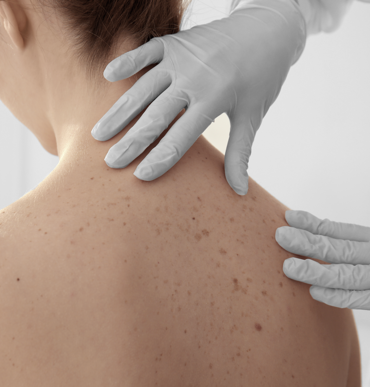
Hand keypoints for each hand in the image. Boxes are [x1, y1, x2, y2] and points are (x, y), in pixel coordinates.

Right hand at [91, 0, 304, 195]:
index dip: (160, 159)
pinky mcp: (175, 42)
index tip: (140, 177)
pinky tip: (107, 76)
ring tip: (99, 134)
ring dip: (119, 112)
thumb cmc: (261, 78)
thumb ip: (240, 154)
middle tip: (110, 162)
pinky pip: (145, 52)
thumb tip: (239, 191)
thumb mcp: (253, 117)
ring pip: (143, 89)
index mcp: (214, 98)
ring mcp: (181, 58)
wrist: (268, 30)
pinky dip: (126, 62)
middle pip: (155, 116)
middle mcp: (194, 78)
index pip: (180, 137)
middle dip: (131, 142)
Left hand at [276, 210, 369, 309]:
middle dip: (307, 243)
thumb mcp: (363, 246)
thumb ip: (343, 243)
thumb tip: (308, 233)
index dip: (312, 224)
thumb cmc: (369, 264)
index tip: (289, 216)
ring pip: (346, 275)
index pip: (338, 231)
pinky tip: (314, 292)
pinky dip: (338, 296)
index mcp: (369, 241)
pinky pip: (360, 298)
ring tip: (288, 267)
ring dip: (316, 270)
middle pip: (338, 249)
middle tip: (280, 236)